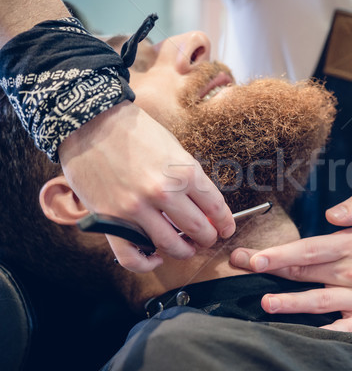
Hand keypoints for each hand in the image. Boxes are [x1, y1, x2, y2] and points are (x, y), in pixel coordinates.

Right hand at [59, 101, 234, 271]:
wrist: (90, 122)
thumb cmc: (135, 131)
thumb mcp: (173, 148)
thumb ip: (189, 178)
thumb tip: (206, 206)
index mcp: (184, 171)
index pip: (216, 207)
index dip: (226, 222)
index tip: (226, 228)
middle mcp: (163, 192)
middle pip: (198, 229)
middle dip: (208, 237)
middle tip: (207, 238)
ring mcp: (135, 208)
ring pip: (170, 246)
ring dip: (183, 252)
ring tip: (186, 248)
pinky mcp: (111, 220)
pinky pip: (132, 256)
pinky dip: (147, 264)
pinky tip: (155, 259)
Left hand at [230, 193, 351, 333]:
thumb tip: (330, 214)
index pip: (309, 249)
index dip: (280, 253)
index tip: (254, 257)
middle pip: (305, 272)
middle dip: (270, 269)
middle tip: (240, 268)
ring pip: (318, 301)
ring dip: (290, 303)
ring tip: (266, 303)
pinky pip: (342, 329)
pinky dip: (321, 332)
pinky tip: (299, 333)